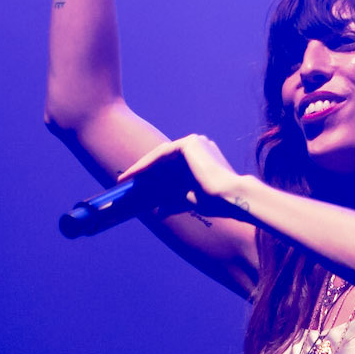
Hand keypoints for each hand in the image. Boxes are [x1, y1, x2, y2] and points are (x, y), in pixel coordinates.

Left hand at [117, 136, 253, 220]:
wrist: (228, 197)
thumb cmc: (215, 202)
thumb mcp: (188, 200)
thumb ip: (173, 202)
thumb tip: (159, 211)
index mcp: (200, 157)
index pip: (170, 165)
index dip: (151, 175)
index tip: (136, 186)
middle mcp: (198, 145)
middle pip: (163, 159)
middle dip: (144, 171)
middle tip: (126, 181)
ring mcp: (194, 142)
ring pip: (160, 156)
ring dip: (142, 167)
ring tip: (126, 179)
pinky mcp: (189, 144)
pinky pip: (161, 154)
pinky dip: (147, 164)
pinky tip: (135, 173)